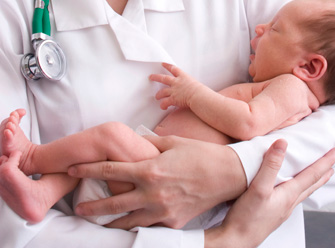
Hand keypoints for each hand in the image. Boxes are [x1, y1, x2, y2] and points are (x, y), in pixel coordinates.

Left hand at [69, 134, 246, 228]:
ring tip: (97, 222)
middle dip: (92, 206)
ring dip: (110, 221)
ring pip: (128, 221)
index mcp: (150, 170)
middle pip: (113, 203)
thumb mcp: (173, 142)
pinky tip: (127, 225)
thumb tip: (135, 141)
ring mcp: (162, 211)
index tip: (73, 170)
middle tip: (78, 207)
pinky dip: (136, 226)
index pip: (110, 170)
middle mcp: (152, 193)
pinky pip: (148, 226)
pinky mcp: (172, 223)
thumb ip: (149, 144)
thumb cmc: (200, 154)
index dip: (88, 170)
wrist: (227, 175)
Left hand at [149, 62, 200, 109]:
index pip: (173, 69)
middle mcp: (177, 82)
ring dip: (158, 94)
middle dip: (156, 77)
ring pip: (162, 92)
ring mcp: (174, 91)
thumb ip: (191, 85)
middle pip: (163, 78)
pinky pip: (165, 102)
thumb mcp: (196, 84)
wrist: (199, 96)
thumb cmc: (201, 91)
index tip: (162, 64)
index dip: (167, 66)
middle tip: (151, 77)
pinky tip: (163, 107)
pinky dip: (163, 105)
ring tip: (156, 96)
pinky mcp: (173, 99)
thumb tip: (194, 89)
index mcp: (183, 77)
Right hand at [205, 139, 334, 247]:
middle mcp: (289, 203)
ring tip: (320, 175)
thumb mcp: (259, 187)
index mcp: (289, 195)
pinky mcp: (273, 214)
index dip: (325, 161)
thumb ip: (270, 165)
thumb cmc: (247, 218)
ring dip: (314, 181)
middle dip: (324, 171)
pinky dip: (300, 188)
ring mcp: (282, 210)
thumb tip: (282, 144)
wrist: (236, 241)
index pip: (312, 175)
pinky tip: (292, 189)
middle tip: (334, 161)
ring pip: (303, 192)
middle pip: (312, 185)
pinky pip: (293, 197)